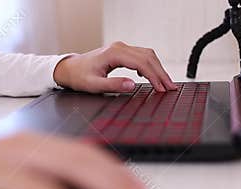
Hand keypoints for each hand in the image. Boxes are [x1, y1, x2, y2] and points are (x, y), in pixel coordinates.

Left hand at [54, 41, 176, 92]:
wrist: (70, 69)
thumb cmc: (79, 76)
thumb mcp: (94, 85)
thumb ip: (113, 85)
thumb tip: (132, 85)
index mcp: (114, 54)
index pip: (142, 63)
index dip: (154, 76)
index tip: (162, 88)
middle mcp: (120, 47)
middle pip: (148, 57)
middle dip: (161, 73)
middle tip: (170, 87)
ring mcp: (121, 48)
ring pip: (147, 55)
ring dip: (158, 68)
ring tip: (165, 83)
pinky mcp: (121, 52)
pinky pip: (141, 56)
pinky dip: (150, 65)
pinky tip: (152, 75)